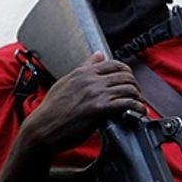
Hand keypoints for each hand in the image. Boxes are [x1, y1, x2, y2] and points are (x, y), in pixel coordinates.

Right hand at [20, 53, 145, 158]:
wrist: (44, 127)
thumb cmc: (51, 109)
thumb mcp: (66, 81)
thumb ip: (84, 67)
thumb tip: (98, 55)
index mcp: (82, 72)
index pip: (113, 64)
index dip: (126, 71)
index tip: (128, 79)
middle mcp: (90, 80)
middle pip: (124, 75)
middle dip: (134, 84)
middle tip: (135, 93)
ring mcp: (95, 94)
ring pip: (128, 88)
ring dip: (137, 96)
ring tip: (137, 103)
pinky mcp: (100, 109)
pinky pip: (126, 103)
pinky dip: (137, 107)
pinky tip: (138, 111)